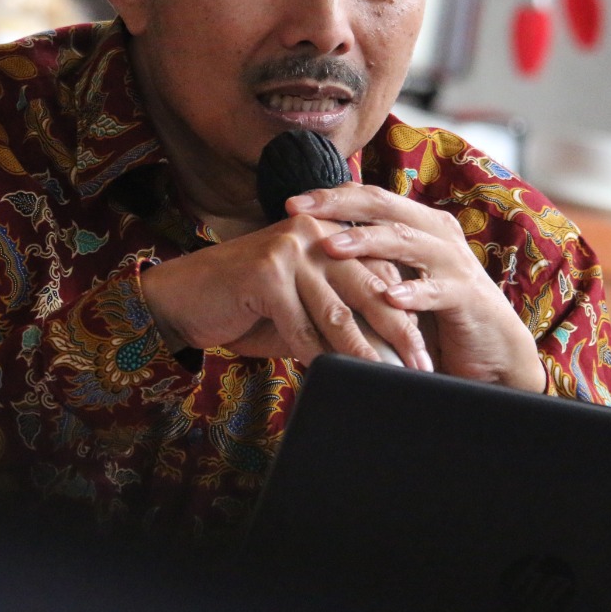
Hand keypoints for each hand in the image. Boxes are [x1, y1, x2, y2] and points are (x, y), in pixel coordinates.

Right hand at [138, 213, 432, 370]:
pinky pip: (300, 326)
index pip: (378, 274)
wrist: (184, 297)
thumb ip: (340, 314)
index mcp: (328, 232)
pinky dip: (316, 357)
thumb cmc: (248, 305)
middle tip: (422, 368)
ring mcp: (289, 248)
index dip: (404, 313)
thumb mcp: (302, 305)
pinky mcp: (266, 271)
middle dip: (399, 333)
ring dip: (363, 353)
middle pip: (369, 289)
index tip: (426, 351)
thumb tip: (390, 351)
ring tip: (385, 379)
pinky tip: (333, 378)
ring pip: (337, 312)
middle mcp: (313, 232)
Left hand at [290, 183, 546, 391]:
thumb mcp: (399, 280)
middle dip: (337, 205)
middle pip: (382, 205)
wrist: (491, 352)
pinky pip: (437, 289)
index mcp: (418, 223)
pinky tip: (387, 296)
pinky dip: (412, 292)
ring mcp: (453, 261)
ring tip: (330, 246)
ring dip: (366, 241)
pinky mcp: (467, 296)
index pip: (369, 197)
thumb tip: (312, 247)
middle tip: (298, 210)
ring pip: (404, 240)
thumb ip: (370, 261)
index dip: (330, 196)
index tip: (290, 202)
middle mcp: (436, 232)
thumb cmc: (435, 315)